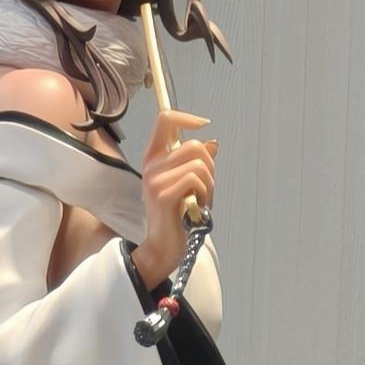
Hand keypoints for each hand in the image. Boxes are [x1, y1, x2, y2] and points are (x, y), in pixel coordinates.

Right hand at [134, 109, 216, 292]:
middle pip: (194, 144)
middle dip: (210, 166)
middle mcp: (152, 165)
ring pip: (199, 163)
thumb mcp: (188, 185)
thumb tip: (212, 143)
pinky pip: (195, 179)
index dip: (187, 117)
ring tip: (201, 201)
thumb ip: (196, 163)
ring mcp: (155, 179)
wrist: (163, 247)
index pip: (165, 119)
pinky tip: (198, 207)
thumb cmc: (177, 217)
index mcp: (154, 157)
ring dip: (209, 184)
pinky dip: (205, 193)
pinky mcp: (163, 195)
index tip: (204, 125)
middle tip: (207, 188)